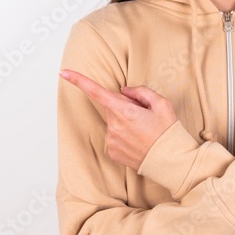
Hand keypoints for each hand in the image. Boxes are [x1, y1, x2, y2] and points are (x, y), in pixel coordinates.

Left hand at [59, 70, 177, 170]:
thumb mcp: (161, 104)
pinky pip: (115, 137)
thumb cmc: (167, 132)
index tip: (63, 72)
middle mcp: (114, 126)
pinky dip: (125, 137)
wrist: (170, 162)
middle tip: (145, 116)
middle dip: (125, 107)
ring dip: (126, 123)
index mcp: (124, 111)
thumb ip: (140, 91)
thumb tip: (124, 91)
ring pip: (114, 123)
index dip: (78, 81)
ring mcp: (111, 140)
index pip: (96, 92)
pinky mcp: (113, 152)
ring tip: (144, 132)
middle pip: (112, 107)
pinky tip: (139, 142)